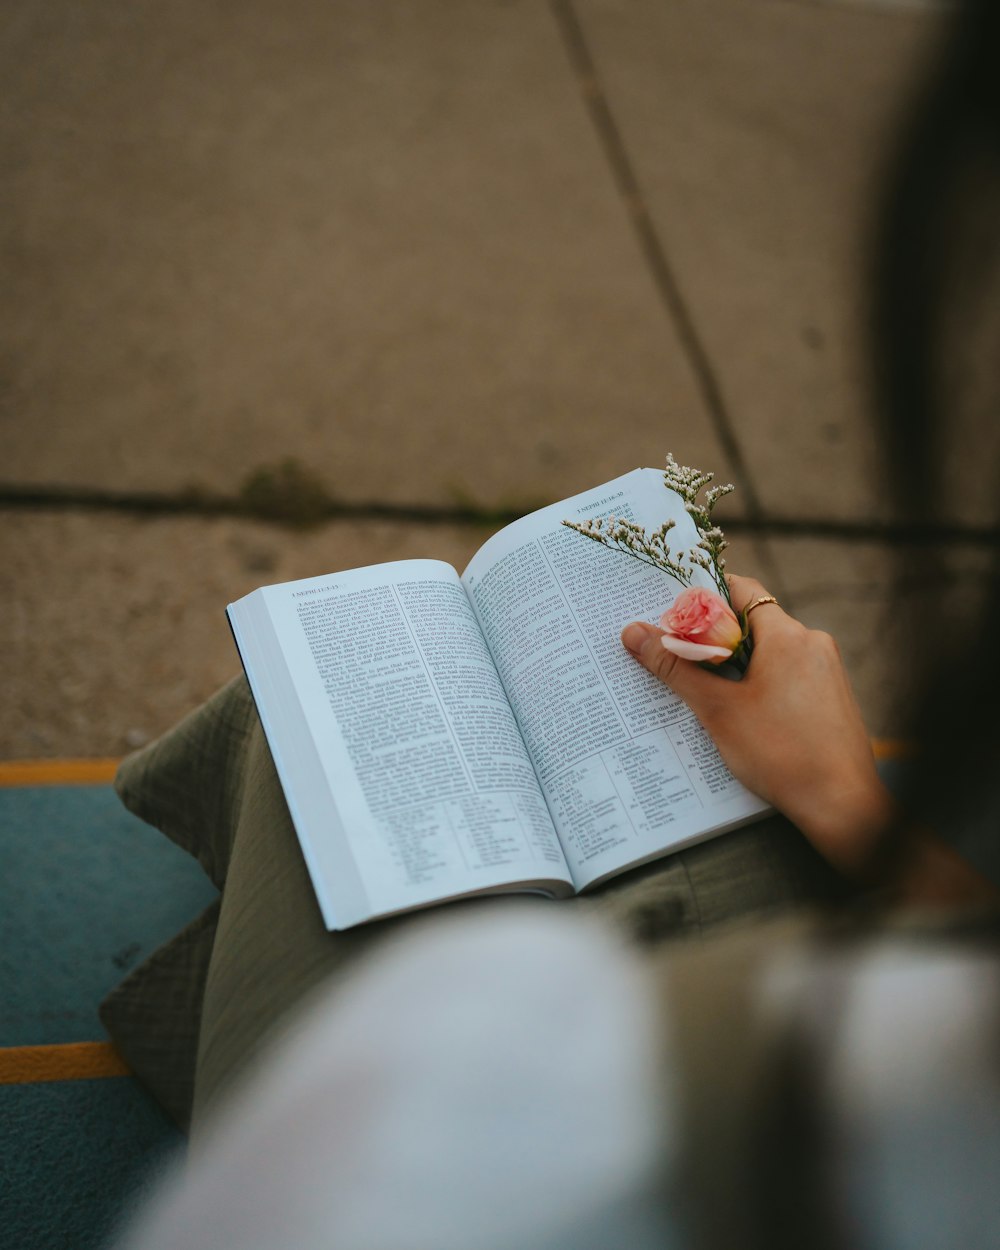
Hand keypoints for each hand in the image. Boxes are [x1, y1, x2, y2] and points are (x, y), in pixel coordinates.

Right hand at [621, 575, 893, 878]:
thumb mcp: (717, 710)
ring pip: (767, 652)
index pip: (741, 590)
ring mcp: (825, 670)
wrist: (840, 804)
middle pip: (751, 623)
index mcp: (787, 635)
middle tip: (677, 660)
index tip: (673, 618)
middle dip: (712, 641)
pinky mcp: (830, 696)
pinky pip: (785, 676)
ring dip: (733, 667)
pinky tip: (738, 717)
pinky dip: (757, 685)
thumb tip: (634, 633)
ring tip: (703, 695)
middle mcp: (812, 643)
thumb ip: (675, 667)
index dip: (704, 599)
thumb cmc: (781, 754)